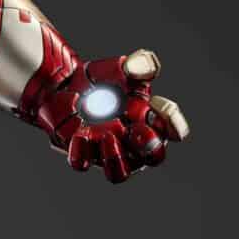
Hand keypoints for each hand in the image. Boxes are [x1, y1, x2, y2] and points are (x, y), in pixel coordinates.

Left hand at [37, 49, 190, 183]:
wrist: (65, 82)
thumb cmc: (103, 78)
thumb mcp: (124, 66)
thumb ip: (140, 64)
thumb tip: (140, 71)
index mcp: (150, 120)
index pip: (172, 129)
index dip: (172, 122)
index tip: (156, 107)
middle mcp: (132, 141)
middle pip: (153, 157)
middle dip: (150, 147)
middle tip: (138, 130)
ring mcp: (106, 151)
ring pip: (119, 173)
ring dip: (115, 158)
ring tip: (107, 135)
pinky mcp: (80, 151)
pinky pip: (81, 163)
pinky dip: (81, 152)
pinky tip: (80, 133)